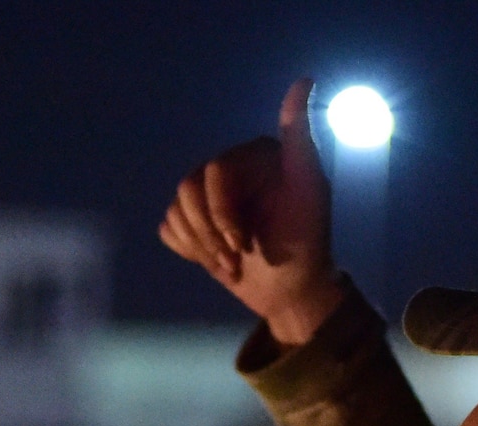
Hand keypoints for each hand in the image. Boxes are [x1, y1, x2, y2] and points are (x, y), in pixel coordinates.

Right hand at [160, 78, 343, 347]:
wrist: (291, 291)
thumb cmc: (306, 242)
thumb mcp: (309, 188)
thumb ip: (299, 136)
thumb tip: (304, 81)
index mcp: (252, 157)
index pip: (212, 172)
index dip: (221, 212)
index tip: (244, 241)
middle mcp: (228, 171)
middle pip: (187, 189)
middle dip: (209, 232)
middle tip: (237, 256)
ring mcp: (208, 199)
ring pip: (175, 210)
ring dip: (201, 246)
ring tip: (231, 262)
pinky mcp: (195, 226)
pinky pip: (168, 228)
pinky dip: (188, 249)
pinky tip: (216, 260)